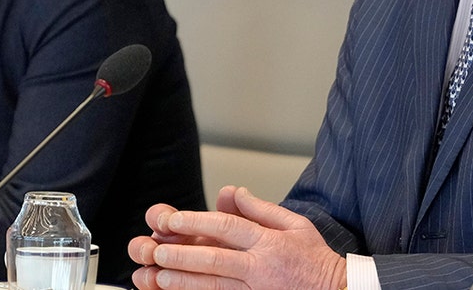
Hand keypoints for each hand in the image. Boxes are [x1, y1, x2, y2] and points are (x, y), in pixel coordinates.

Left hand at [129, 186, 346, 289]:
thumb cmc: (316, 260)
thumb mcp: (297, 224)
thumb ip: (262, 208)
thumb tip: (234, 192)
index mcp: (268, 242)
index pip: (227, 227)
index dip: (197, 221)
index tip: (174, 219)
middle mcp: (259, 268)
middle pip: (214, 259)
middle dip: (182, 254)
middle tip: (157, 249)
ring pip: (213, 285)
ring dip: (183, 281)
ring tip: (159, 275)